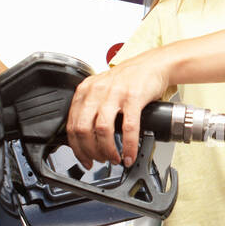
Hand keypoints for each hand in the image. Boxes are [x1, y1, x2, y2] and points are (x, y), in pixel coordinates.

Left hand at [66, 53, 171, 169]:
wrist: (152, 65)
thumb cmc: (128, 79)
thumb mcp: (102, 89)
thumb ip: (91, 108)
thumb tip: (87, 139)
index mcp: (86, 91)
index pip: (72, 125)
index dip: (77, 148)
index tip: (84, 159)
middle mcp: (97, 91)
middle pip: (83, 129)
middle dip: (90, 151)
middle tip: (99, 160)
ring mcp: (115, 94)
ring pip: (102, 130)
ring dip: (107, 150)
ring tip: (114, 159)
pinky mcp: (133, 97)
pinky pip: (128, 128)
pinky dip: (128, 146)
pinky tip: (129, 154)